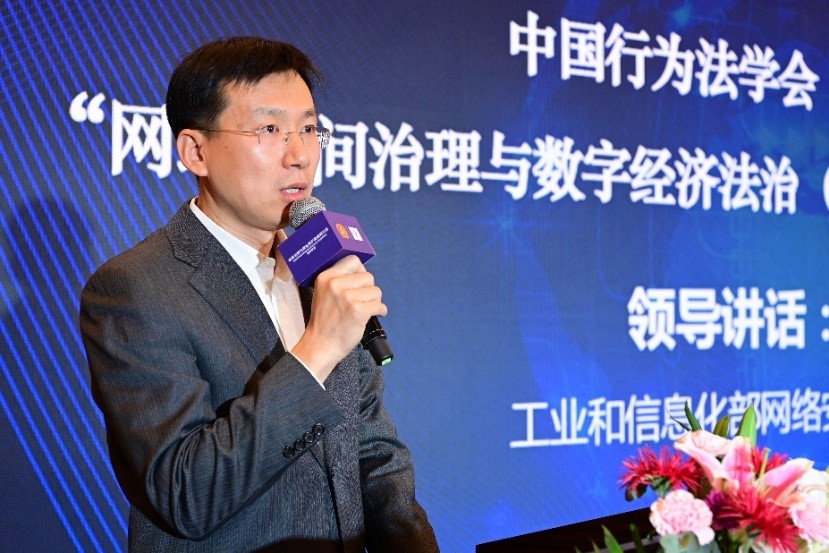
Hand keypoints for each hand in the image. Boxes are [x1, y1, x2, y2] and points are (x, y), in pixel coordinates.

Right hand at [291, 255, 386, 380]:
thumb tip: (361, 271)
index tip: (360, 283)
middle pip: (368, 276)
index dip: (360, 271)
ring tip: (365, 310)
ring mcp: (347, 297)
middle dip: (369, 289)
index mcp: (326, 277)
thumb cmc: (324, 321)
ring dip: (374, 301)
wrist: (321, 344)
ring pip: (376, 291)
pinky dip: (380, 311)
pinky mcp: (358, 310)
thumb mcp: (323, 292)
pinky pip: (379, 305)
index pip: (353, 261)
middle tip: (362, 300)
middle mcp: (335, 284)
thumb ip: (339, 280)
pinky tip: (373, 315)